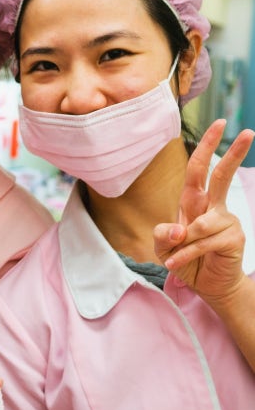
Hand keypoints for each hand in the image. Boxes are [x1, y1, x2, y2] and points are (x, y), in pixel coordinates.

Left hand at [154, 119, 253, 304]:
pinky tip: (177, 263)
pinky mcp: (233, 238)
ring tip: (174, 257)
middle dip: (234, 153)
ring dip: (182, 244)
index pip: (200, 169)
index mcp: (195, 201)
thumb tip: (179, 228)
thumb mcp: (163, 246)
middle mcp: (213, 207)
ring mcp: (226, 221)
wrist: (207, 286)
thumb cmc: (184, 259)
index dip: (207, 146)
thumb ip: (163, 234)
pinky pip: (203, 242)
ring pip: (201, 224)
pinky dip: (186, 254)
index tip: (220, 124)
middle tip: (247, 131)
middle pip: (222, 175)